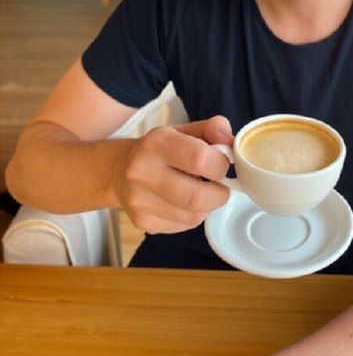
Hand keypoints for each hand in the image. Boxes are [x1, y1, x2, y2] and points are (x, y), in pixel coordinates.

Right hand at [112, 115, 232, 233]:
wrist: (119, 171)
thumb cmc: (161, 149)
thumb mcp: (184, 130)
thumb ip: (211, 129)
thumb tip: (230, 140)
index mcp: (157, 144)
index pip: (199, 159)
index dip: (220, 165)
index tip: (222, 164)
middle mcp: (143, 172)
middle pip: (196, 197)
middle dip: (219, 194)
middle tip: (220, 186)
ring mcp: (139, 201)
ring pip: (193, 216)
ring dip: (208, 206)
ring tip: (202, 192)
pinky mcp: (142, 221)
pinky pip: (183, 226)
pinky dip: (194, 216)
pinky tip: (186, 203)